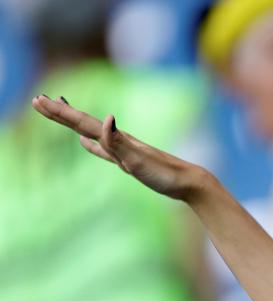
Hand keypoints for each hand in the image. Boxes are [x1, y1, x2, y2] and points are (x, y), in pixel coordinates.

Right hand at [31, 95, 206, 201]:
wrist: (190, 183)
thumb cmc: (166, 175)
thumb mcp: (139, 161)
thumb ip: (119, 143)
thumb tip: (106, 119)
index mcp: (119, 140)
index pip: (83, 123)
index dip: (61, 113)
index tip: (39, 100)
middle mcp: (120, 141)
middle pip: (84, 124)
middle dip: (60, 113)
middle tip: (37, 100)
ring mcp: (124, 151)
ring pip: (91, 133)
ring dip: (72, 123)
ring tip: (58, 112)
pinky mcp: (130, 162)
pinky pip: (104, 149)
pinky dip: (91, 144)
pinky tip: (85, 143)